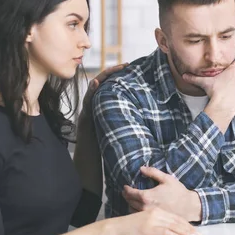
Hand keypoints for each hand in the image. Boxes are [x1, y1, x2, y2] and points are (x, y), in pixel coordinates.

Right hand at [73, 63, 128, 195]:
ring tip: (114, 69)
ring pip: (93, 91)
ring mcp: (87, 115)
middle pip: (101, 86)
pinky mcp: (83, 122)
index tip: (130, 69)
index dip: (119, 79)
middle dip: (112, 73)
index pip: (110, 90)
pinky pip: (86, 104)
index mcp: (104, 113)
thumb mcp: (122, 137)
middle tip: (125, 64)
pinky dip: (90, 93)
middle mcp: (94, 111)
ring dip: (102, 78)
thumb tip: (151, 123)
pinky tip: (95, 84)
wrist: (89, 170)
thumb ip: (131, 127)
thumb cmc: (108, 156)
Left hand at [80, 63, 128, 120]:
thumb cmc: (88, 110)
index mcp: (95, 83)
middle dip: (118, 68)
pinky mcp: (107, 92)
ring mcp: (104, 87)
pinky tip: (127, 81)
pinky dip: (120, 81)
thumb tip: (95, 80)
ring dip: (120, 74)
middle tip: (128, 64)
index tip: (123, 66)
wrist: (89, 118)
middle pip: (110, 73)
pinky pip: (114, 84)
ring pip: (112, 78)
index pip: (106, 73)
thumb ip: (91, 91)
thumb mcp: (88, 100)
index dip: (114, 68)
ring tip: (129, 70)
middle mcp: (99, 83)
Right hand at [106, 206, 199, 234]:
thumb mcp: (146, 220)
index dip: (186, 224)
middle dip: (189, 229)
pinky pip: (165, 232)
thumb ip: (157, 222)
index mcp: (157, 210)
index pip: (175, 217)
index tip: (194, 230)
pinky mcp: (149, 227)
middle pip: (177, 221)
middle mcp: (157, 213)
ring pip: (173, 226)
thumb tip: (168, 229)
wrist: (117, 226)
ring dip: (185, 233)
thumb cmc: (130, 225)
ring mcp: (153, 219)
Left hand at [122, 167, 201, 222]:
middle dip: (126, 196)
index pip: (130, 193)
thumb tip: (141, 168)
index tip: (125, 187)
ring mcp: (148, 214)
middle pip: (129, 201)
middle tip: (125, 192)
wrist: (188, 206)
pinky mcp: (152, 219)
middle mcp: (145, 207)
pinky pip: (139, 215)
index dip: (126, 189)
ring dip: (129, 204)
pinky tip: (137, 207)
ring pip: (132, 210)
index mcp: (147, 196)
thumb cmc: (178, 191)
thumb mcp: (166, 178)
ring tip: (130, 199)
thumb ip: (153, 172)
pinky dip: (135, 210)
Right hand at [183, 61, 234, 113]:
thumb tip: (184, 76)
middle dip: (234, 79)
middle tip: (225, 85)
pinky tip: (233, 100)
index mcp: (232, 71)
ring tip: (229, 93)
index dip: (231, 68)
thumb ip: (194, 78)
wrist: (223, 106)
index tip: (227, 73)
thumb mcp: (204, 83)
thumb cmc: (215, 92)